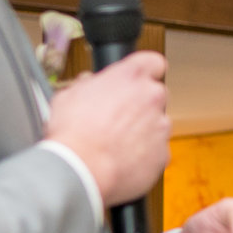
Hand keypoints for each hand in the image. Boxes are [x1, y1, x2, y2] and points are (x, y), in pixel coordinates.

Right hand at [45, 53, 168, 206]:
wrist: (80, 170)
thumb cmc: (72, 133)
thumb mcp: (69, 95)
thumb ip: (88, 85)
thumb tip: (90, 83)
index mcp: (131, 76)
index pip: (153, 62)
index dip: (146, 71)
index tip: (139, 80)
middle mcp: (152, 96)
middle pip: (155, 94)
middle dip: (141, 104)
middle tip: (118, 118)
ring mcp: (161, 125)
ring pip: (156, 124)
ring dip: (141, 131)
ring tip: (114, 143)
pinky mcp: (163, 152)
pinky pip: (156, 150)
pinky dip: (143, 155)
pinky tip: (121, 159)